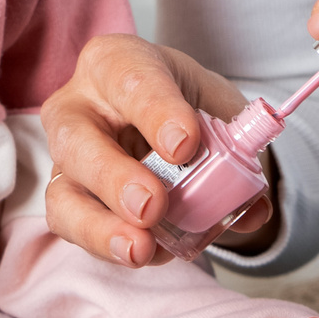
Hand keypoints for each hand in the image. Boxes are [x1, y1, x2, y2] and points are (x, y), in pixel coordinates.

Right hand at [40, 33, 277, 269]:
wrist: (166, 122)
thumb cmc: (186, 107)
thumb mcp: (220, 110)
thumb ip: (240, 152)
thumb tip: (254, 209)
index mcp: (116, 63)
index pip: (132, 81)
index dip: (158, 114)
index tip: (186, 145)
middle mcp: (76, 106)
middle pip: (78, 139)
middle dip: (115, 177)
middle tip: (152, 205)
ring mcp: (64, 159)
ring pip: (63, 194)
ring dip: (100, 226)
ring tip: (141, 249)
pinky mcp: (65, 200)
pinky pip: (73, 228)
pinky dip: (109, 246)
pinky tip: (148, 253)